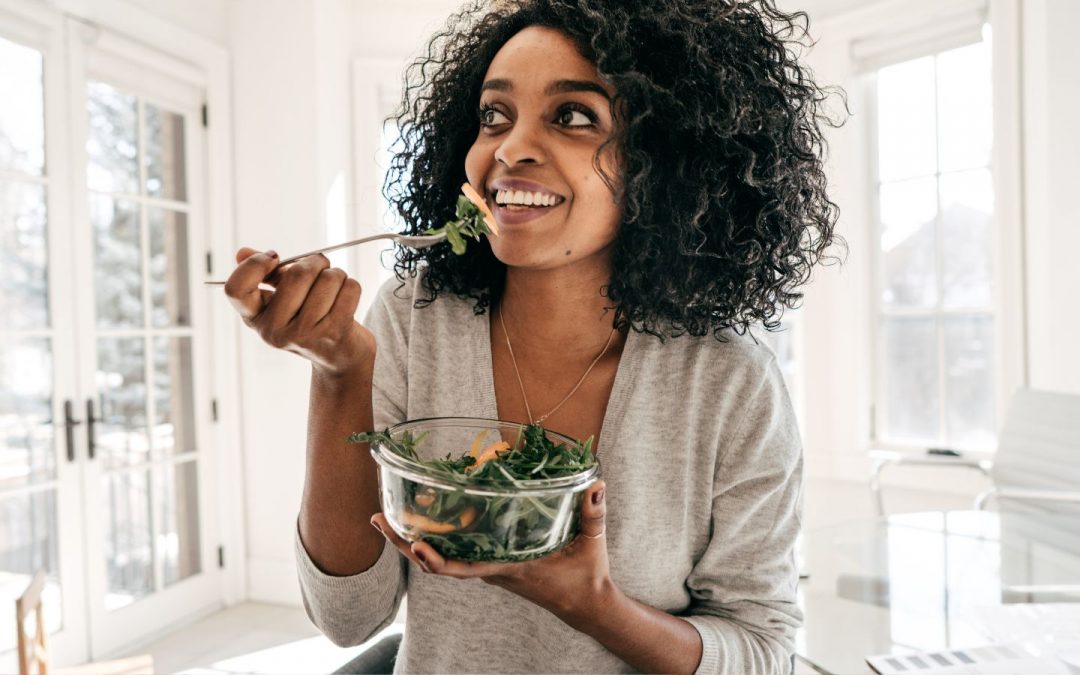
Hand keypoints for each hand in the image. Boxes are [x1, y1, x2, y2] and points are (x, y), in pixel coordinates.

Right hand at [223, 247, 374, 375]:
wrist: (338, 356)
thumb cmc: (308, 319)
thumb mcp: (281, 300)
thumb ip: (265, 275)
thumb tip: (242, 253)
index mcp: (255, 318)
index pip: (235, 290)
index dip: (254, 266)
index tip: (274, 257)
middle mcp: (275, 331)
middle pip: (297, 274)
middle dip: (315, 262)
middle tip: (321, 266)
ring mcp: (304, 334)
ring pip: (329, 278)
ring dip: (337, 274)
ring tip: (334, 287)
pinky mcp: (334, 333)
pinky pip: (350, 288)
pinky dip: (351, 286)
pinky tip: (346, 298)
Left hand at [370, 481, 613, 627]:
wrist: (586, 604)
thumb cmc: (586, 575)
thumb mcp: (592, 543)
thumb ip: (594, 513)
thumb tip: (594, 484)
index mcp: (509, 568)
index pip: (463, 569)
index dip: (436, 560)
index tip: (414, 544)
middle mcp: (491, 570)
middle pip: (437, 562)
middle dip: (403, 543)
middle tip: (377, 518)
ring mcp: (489, 568)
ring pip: (441, 557)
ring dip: (411, 539)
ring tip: (386, 514)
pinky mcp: (493, 563)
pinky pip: (456, 552)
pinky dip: (435, 539)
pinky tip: (424, 519)